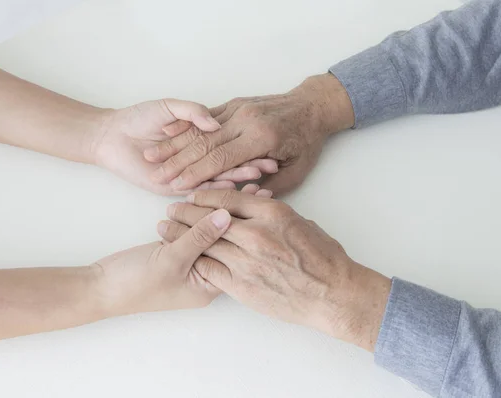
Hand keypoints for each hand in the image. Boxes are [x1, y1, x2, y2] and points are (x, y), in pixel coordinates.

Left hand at [91, 99, 278, 194]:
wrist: (113, 136)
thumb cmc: (139, 118)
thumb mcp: (170, 108)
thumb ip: (193, 112)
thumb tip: (216, 123)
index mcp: (201, 138)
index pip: (230, 143)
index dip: (249, 144)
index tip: (270, 144)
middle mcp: (199, 158)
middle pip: (230, 162)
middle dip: (251, 164)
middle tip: (273, 165)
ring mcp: (190, 175)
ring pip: (219, 178)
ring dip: (239, 178)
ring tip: (259, 178)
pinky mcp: (176, 189)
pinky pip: (199, 191)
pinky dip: (216, 191)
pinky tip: (233, 189)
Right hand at [91, 184, 270, 315]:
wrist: (100, 288)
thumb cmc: (134, 283)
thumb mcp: (171, 260)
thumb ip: (200, 236)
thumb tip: (228, 214)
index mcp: (210, 284)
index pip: (238, 251)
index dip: (251, 223)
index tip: (265, 197)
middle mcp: (206, 273)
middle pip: (230, 240)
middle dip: (243, 214)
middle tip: (261, 186)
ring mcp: (192, 261)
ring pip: (213, 232)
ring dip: (225, 209)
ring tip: (247, 183)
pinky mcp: (178, 250)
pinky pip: (197, 229)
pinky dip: (205, 212)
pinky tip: (216, 191)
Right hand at [144, 74, 353, 194]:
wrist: (313, 105)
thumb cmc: (307, 142)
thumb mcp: (296, 171)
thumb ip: (268, 187)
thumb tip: (241, 203)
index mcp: (261, 137)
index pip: (219, 159)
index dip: (194, 174)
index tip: (174, 186)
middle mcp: (246, 119)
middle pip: (203, 143)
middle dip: (176, 161)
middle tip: (154, 175)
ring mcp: (239, 108)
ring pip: (199, 129)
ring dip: (174, 143)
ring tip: (151, 156)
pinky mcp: (234, 103)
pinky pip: (204, 115)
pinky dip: (184, 126)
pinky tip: (165, 134)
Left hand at [157, 190, 390, 350]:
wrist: (334, 295)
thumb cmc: (326, 260)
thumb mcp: (303, 224)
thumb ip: (275, 215)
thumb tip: (258, 209)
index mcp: (272, 213)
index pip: (228, 198)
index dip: (206, 196)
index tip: (194, 195)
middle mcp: (256, 234)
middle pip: (210, 218)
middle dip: (186, 212)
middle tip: (171, 209)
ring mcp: (247, 260)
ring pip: (205, 243)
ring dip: (182, 235)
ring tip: (166, 230)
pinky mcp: (242, 285)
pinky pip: (209, 269)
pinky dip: (194, 261)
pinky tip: (182, 257)